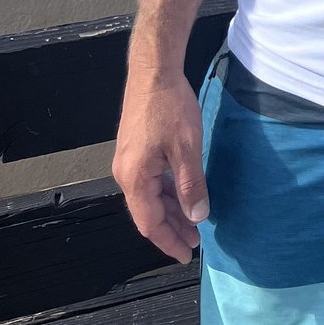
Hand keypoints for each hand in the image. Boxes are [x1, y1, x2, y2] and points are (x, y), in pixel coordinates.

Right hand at [112, 75, 208, 264]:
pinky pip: (149, 182)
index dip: (168, 241)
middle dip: (171, 229)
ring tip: (192, 222)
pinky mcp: (134, 150)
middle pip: (147, 213)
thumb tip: (198, 216)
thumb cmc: (169, 105)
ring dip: (170, 211)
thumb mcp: (187, 147)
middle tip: (194, 242)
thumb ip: (191, 184)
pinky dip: (165, 193)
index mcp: (135, 177)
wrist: (153, 70)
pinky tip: (181, 194)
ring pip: (149, 197)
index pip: (150, 223)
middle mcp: (125, 173)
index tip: (186, 255)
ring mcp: (128, 161)